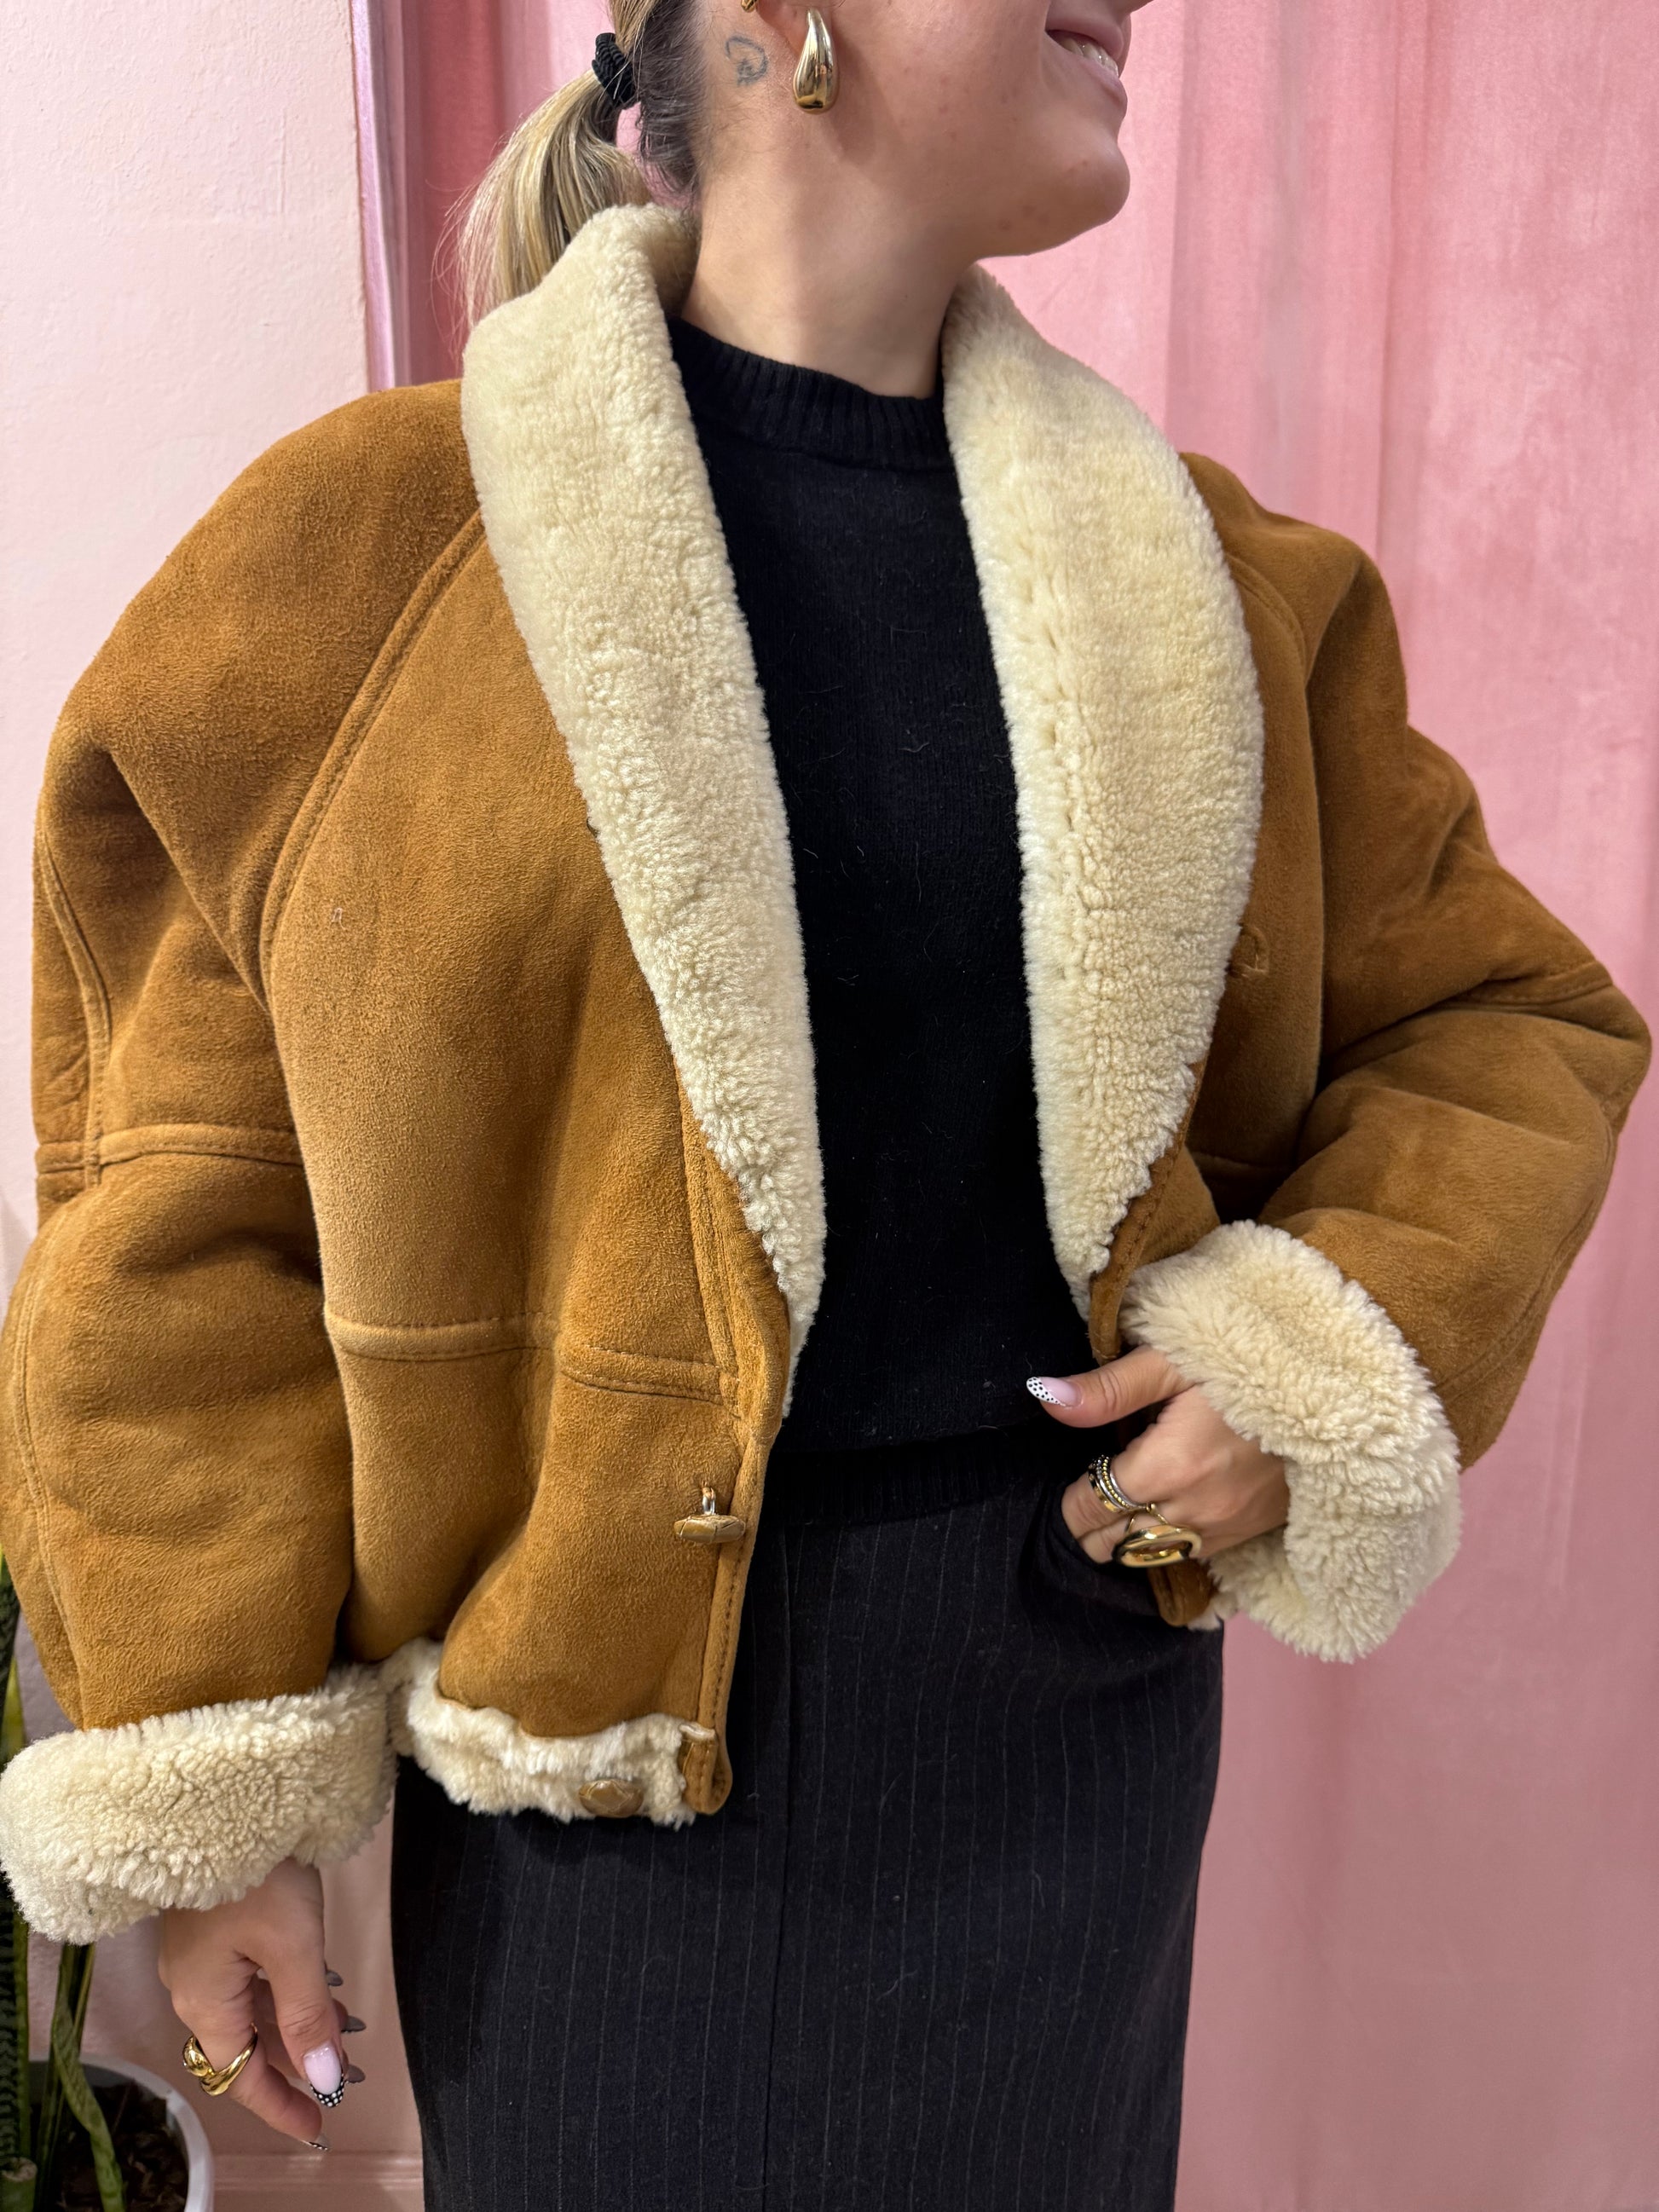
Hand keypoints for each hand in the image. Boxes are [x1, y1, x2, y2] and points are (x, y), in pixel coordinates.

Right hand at [158, 1857, 364, 2142]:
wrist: (223, 1800)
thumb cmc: (257, 1874)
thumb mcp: (293, 1946)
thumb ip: (307, 2015)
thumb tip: (323, 2079)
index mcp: (205, 2001)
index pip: (240, 2076)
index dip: (280, 2106)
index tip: (318, 2127)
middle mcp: (195, 1985)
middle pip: (246, 2043)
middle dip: (297, 2062)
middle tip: (345, 2075)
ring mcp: (202, 1954)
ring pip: (252, 2008)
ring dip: (296, 2023)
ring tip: (345, 2029)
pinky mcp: (215, 1924)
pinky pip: (250, 1977)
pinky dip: (286, 1990)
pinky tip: (321, 1986)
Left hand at [1029, 1347, 1289, 1564]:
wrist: (1333, 1396)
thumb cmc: (1246, 1367)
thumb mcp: (1172, 1362)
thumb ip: (1109, 1389)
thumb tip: (1045, 1397)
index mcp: (1166, 1468)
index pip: (1089, 1508)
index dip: (1071, 1497)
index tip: (1078, 1473)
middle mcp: (1191, 1512)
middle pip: (1112, 1544)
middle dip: (1093, 1521)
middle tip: (1096, 1485)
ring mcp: (1222, 1530)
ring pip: (1147, 1558)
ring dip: (1127, 1536)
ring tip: (1128, 1499)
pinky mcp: (1247, 1535)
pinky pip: (1188, 1557)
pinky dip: (1167, 1542)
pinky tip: (1168, 1510)